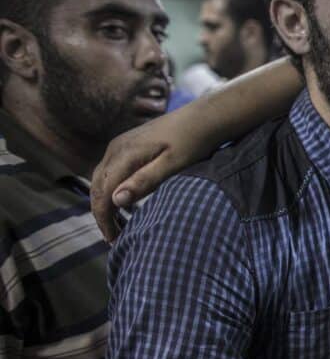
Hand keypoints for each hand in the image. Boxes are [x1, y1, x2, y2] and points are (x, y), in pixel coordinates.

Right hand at [91, 110, 214, 241]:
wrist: (204, 118)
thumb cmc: (193, 142)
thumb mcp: (173, 165)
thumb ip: (145, 181)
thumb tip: (116, 200)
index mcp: (125, 154)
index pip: (103, 192)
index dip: (104, 218)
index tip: (113, 240)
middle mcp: (117, 148)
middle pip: (97, 186)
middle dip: (101, 213)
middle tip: (113, 238)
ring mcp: (120, 145)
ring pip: (101, 178)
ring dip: (104, 202)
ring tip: (116, 226)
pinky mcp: (127, 145)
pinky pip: (110, 170)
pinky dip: (110, 189)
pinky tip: (122, 203)